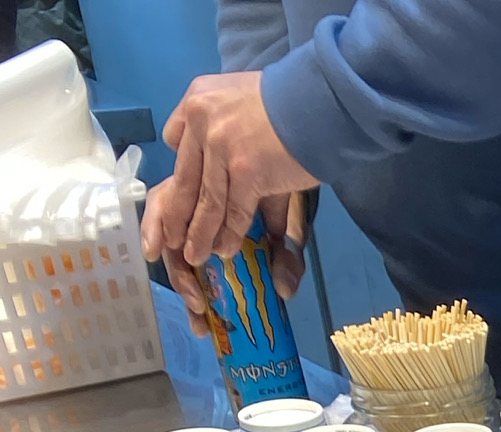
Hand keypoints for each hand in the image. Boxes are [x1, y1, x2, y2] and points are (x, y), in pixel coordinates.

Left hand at [141, 72, 314, 314]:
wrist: (319, 101)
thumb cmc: (291, 102)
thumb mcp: (242, 98)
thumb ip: (223, 125)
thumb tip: (195, 148)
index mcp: (198, 99)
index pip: (175, 138)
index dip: (180, 169)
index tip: (181, 192)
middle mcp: (202, 120)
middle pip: (185, 177)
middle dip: (179, 214)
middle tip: (173, 240)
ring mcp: (222, 146)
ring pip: (207, 200)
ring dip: (200, 233)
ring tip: (196, 256)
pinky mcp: (246, 171)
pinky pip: (234, 211)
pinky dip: (230, 235)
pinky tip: (227, 251)